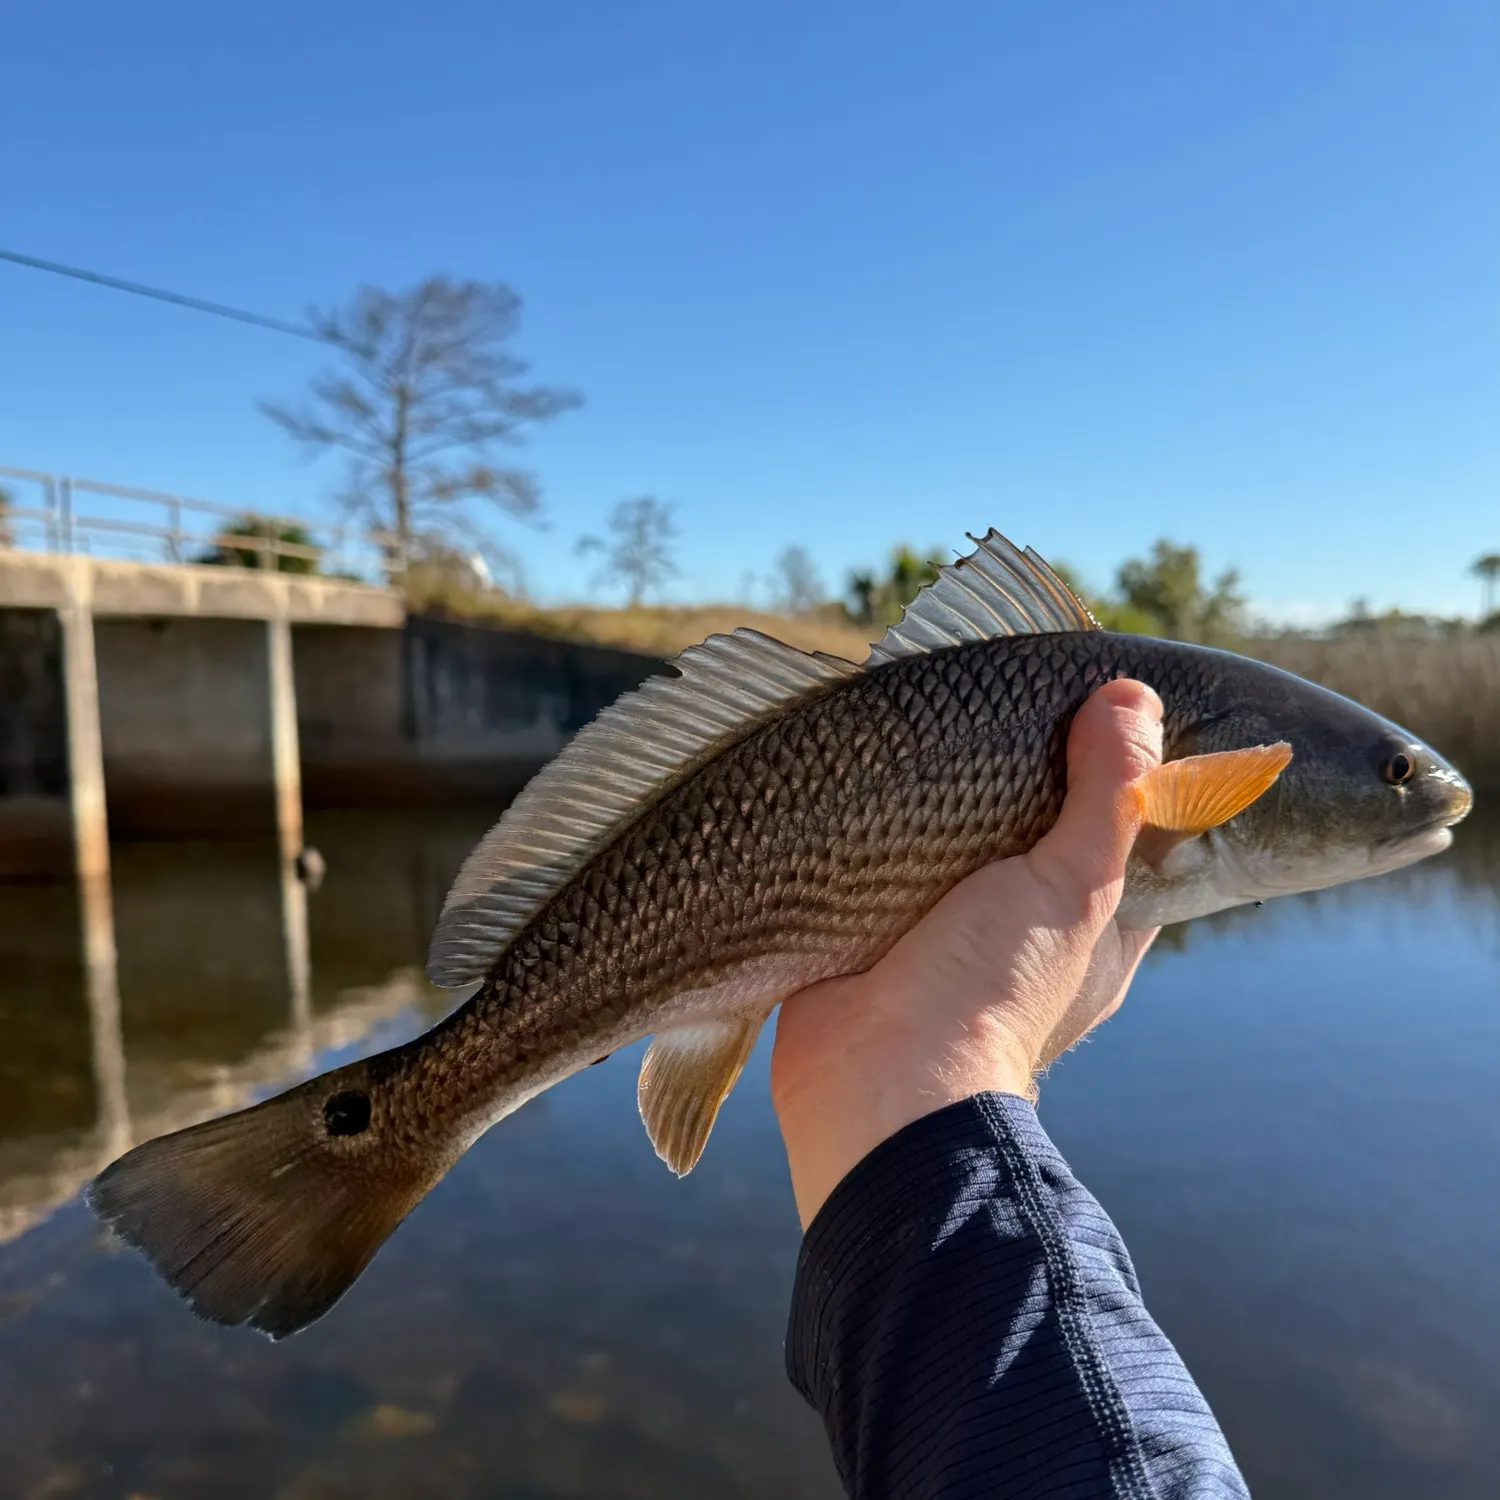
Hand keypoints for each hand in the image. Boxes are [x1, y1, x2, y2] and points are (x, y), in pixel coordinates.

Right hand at [771, 678, 1164, 1226]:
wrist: (872, 1077)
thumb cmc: (991, 993)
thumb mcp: (1071, 888)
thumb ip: (1108, 797)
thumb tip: (1133, 697)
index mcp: (1097, 930)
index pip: (1131, 838)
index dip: (1127, 775)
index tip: (1105, 709)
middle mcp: (1030, 931)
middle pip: (1043, 832)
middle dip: (1027, 775)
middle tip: (1010, 703)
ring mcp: (953, 931)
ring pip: (966, 842)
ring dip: (953, 796)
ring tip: (943, 721)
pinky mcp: (882, 925)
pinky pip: (895, 858)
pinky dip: (891, 822)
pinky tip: (884, 769)